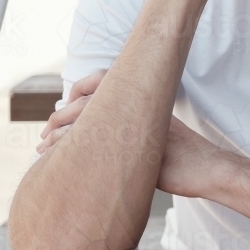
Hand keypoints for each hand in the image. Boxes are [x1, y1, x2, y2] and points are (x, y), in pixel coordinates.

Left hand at [36, 68, 225, 197]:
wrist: (205, 168)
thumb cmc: (185, 156)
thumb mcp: (159, 133)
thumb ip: (136, 128)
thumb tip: (112, 135)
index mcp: (142, 99)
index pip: (103, 81)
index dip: (79, 89)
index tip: (64, 104)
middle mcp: (135, 108)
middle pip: (88, 101)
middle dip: (61, 114)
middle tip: (46, 131)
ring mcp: (132, 126)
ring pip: (84, 121)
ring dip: (58, 132)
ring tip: (44, 146)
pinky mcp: (130, 146)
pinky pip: (89, 143)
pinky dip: (67, 148)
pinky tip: (55, 158)